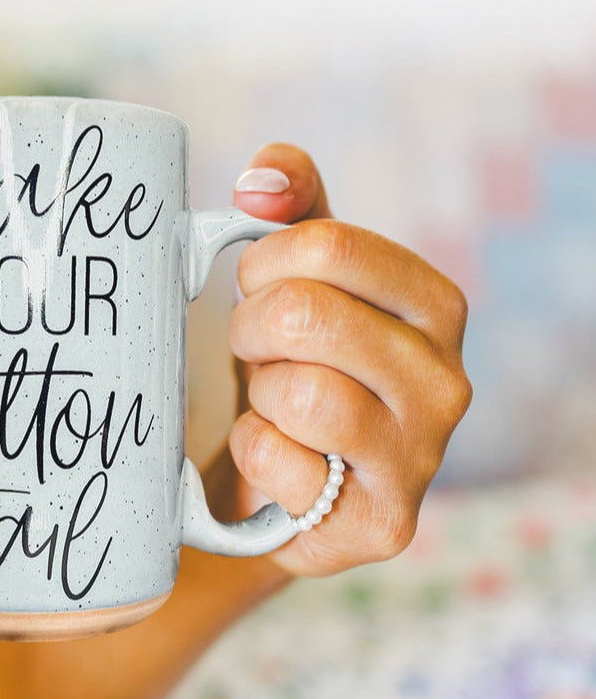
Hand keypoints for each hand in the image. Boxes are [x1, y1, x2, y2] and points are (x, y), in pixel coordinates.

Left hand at [227, 143, 470, 575]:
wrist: (285, 483)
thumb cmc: (293, 370)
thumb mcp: (296, 285)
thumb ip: (292, 215)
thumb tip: (264, 176)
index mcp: (435, 306)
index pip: (330, 246)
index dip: (263, 263)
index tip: (253, 285)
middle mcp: (447, 381)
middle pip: (307, 316)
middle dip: (251, 329)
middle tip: (251, 348)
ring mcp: (421, 457)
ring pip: (298, 395)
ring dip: (257, 397)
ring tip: (271, 405)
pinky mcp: (384, 522)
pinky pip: (278, 462)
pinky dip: (256, 454)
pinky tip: (279, 460)